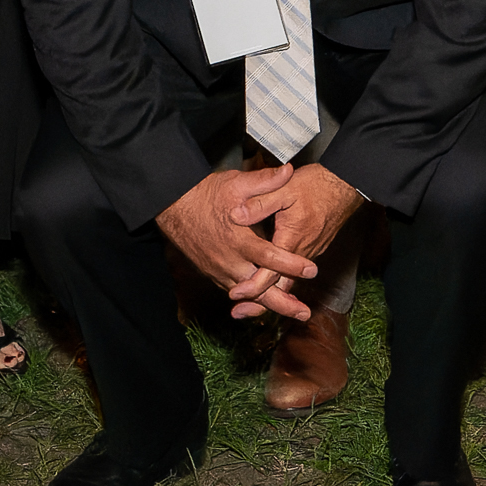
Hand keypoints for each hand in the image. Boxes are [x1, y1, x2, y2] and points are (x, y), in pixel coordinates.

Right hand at [156, 165, 319, 317]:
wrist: (174, 206)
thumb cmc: (205, 194)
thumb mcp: (235, 183)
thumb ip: (264, 180)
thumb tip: (289, 171)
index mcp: (238, 239)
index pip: (269, 257)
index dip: (291, 265)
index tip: (312, 270)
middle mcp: (229, 260)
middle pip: (259, 289)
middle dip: (283, 303)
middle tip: (305, 314)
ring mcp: (220, 270)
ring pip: (248, 295)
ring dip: (270, 304)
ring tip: (292, 311)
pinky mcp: (213, 273)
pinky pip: (235, 291)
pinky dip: (252, 299)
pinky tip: (266, 303)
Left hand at [236, 162, 364, 315]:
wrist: (345, 185)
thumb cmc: (316, 186)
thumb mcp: (284, 189)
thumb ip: (260, 203)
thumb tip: (235, 215)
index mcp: (292, 239)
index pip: (271, 272)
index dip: (252, 286)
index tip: (234, 294)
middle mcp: (302, 252)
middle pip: (281, 286)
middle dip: (260, 302)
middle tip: (239, 313)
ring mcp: (309, 252)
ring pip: (288, 281)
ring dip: (270, 295)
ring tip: (249, 306)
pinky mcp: (311, 249)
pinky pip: (294, 272)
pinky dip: (279, 282)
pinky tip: (268, 284)